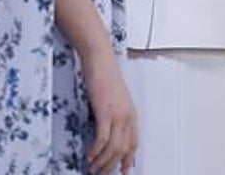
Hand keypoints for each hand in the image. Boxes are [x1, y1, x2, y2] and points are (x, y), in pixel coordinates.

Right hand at [82, 47, 137, 173]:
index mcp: (132, 114)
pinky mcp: (105, 111)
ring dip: (103, 162)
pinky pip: (103, 137)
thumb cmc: (105, 79)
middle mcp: (128, 116)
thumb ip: (116, 117)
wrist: (101, 61)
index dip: (129, 159)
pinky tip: (90, 156)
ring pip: (114, 147)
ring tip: (93, 169)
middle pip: (124, 149)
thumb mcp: (116, 101)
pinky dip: (97, 150)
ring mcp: (118, 114)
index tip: (125, 171)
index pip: (134, 143)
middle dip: (112, 166)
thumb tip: (112, 134)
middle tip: (102, 174)